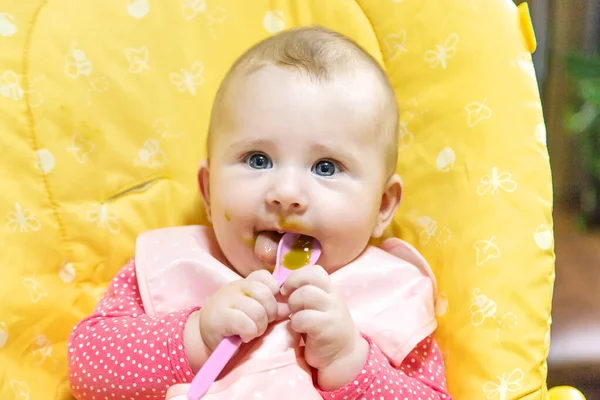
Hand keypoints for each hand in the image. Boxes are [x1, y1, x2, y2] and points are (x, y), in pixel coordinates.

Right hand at [198, 270, 286, 351]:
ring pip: (257, 310)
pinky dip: (249, 333)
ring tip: (252, 332)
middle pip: (265, 294)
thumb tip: (289, 308)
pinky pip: (246, 323)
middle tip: (261, 324)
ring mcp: (226, 300)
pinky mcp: (219, 317)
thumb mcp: (254, 313)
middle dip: (269, 313)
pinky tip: (243, 336)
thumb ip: (272, 309)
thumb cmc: (234, 326)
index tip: (270, 309)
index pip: (265, 277)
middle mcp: (235, 287)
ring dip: (259, 327)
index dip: (273, 292)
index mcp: (245, 284)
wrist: (204, 338)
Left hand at [281, 265, 367, 389]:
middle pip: (308, 279)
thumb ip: (306, 293)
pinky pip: (303, 318)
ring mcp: (332, 312)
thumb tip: (281, 287)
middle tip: (291, 305)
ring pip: (305, 294)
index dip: (297, 277)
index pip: (315, 270)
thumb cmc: (324, 328)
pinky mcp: (326, 329)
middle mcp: (333, 297)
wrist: (342, 355)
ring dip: (294, 306)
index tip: (289, 290)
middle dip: (293, 290)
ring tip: (296, 317)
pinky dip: (296, 324)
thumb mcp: (318, 306)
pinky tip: (300, 330)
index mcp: (330, 290)